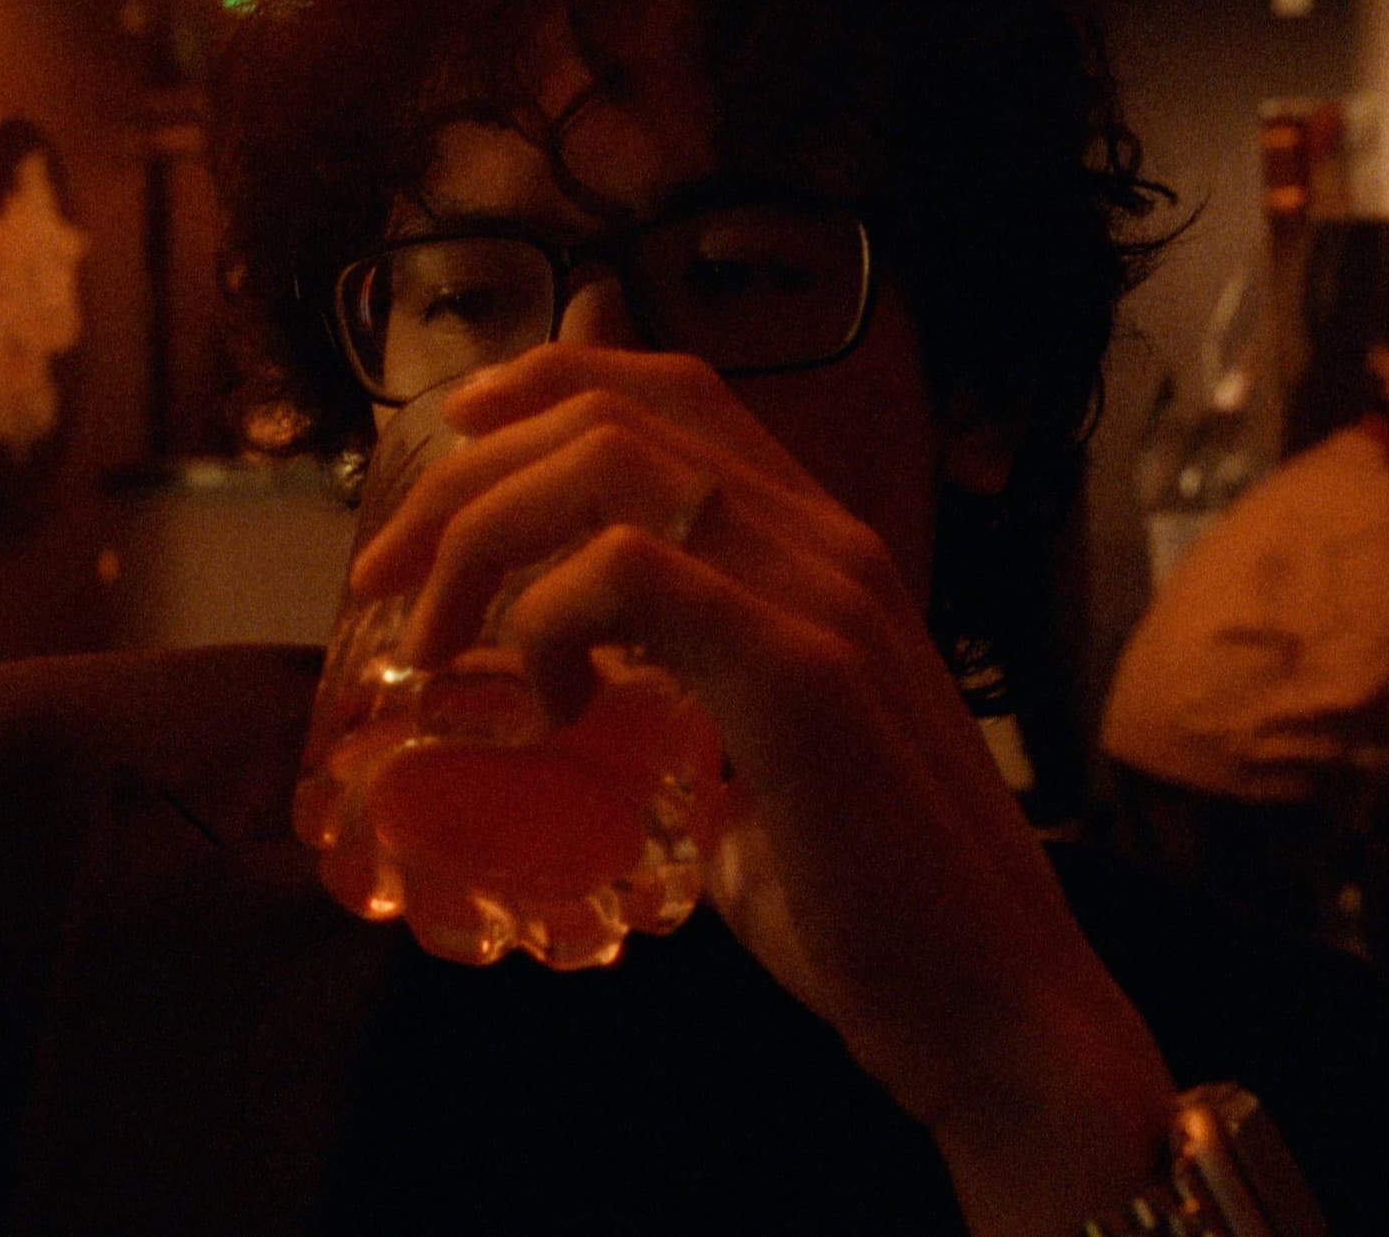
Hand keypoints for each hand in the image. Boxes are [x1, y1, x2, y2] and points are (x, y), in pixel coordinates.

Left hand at [346, 344, 1173, 1235]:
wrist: (999, 1006)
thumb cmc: (871, 906)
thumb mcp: (753, 767)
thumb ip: (682, 713)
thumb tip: (580, 711)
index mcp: (819, 547)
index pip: (673, 387)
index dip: (544, 382)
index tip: (449, 440)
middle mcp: (827, 542)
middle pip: (615, 407)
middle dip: (468, 469)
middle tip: (388, 571)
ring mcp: (823, 597)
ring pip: (614, 463)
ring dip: (487, 532)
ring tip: (436, 640)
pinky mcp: (802, 675)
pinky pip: (634, 574)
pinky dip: (552, 620)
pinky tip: (547, 706)